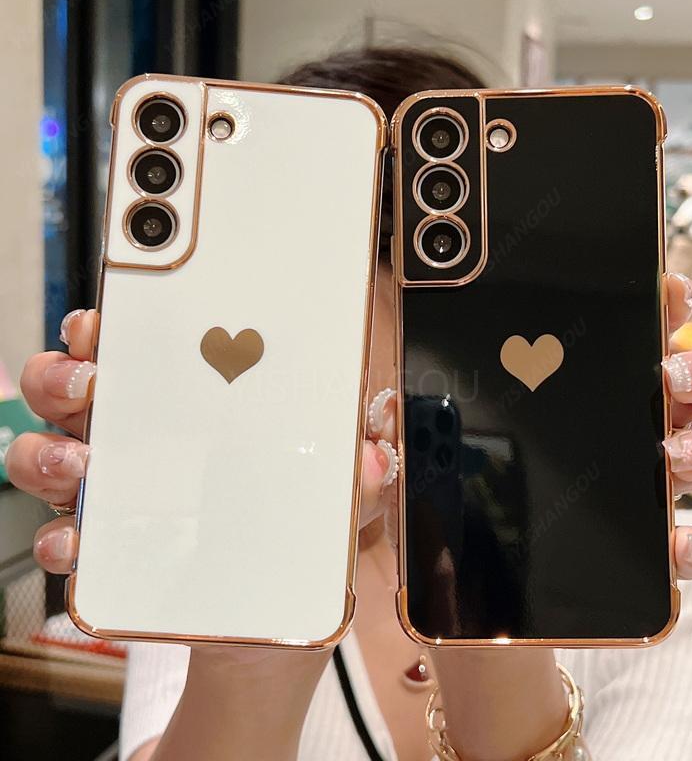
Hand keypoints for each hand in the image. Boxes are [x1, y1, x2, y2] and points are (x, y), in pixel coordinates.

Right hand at [6, 308, 348, 759]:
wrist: (271, 637)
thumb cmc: (295, 547)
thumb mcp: (335, 510)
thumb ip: (354, 480)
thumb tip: (374, 454)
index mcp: (198, 415)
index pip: (144, 354)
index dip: (115, 329)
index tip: (106, 322)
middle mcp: (144, 445)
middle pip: (75, 390)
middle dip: (64, 376)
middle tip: (88, 382)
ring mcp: (115, 498)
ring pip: (50, 454)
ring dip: (49, 451)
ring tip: (79, 463)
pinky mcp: (104, 557)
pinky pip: (60, 539)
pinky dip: (60, 538)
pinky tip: (79, 542)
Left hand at [362, 272, 691, 584]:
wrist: (461, 611)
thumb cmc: (440, 534)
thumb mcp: (404, 485)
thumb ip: (388, 453)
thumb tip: (380, 434)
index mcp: (558, 400)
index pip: (614, 337)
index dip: (649, 305)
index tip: (661, 285)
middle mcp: (610, 436)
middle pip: (684, 384)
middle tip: (671, 371)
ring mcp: (633, 493)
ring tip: (672, 454)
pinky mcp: (642, 556)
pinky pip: (689, 544)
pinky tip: (675, 541)